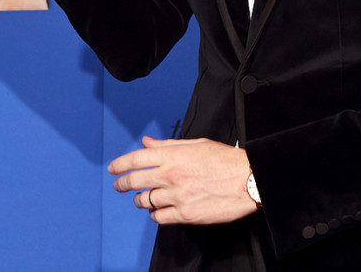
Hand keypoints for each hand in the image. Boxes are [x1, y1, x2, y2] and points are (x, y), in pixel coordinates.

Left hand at [108, 136, 256, 224]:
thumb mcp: (196, 144)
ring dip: (141, 199)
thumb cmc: (224, 160)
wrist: (247, 179)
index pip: (138, 158)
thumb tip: (147, 143)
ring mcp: (177, 196)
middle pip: (136, 181)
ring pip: (145, 201)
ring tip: (143, 198)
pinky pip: (159, 217)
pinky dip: (155, 214)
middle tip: (119, 185)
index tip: (113, 168)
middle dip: (122, 184)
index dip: (121, 163)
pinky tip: (159, 209)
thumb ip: (168, 146)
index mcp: (174, 156)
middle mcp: (172, 176)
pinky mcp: (185, 214)